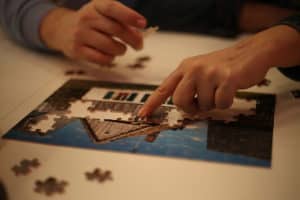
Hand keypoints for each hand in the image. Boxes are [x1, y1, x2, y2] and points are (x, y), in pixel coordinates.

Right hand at [40, 0, 146, 63]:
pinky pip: (101, 58)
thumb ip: (122, 22)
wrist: (63, 29)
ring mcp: (80, 34)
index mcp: (96, 5)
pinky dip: (110, 59)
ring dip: (121, 50)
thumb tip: (139, 36)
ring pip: (110, 46)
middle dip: (133, 39)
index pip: (113, 8)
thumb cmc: (93, 23)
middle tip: (139, 45)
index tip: (143, 24)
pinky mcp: (77, 50)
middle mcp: (87, 18)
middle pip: (116, 29)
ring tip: (120, 49)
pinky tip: (110, 56)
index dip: (129, 16)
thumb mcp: (104, 15)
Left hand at [139, 25, 299, 115]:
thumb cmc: (222, 66)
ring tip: (220, 89)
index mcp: (184, 68)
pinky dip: (226, 102)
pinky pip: (221, 104)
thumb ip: (187, 85)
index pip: (164, 88)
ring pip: (203, 105)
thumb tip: (181, 107)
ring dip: (213, 103)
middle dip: (191, 107)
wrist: (249, 53)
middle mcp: (193, 69)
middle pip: (180, 101)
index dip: (152, 103)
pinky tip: (230, 89)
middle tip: (201, 102)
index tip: (142, 115)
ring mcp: (209, 73)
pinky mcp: (226, 78)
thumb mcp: (200, 70)